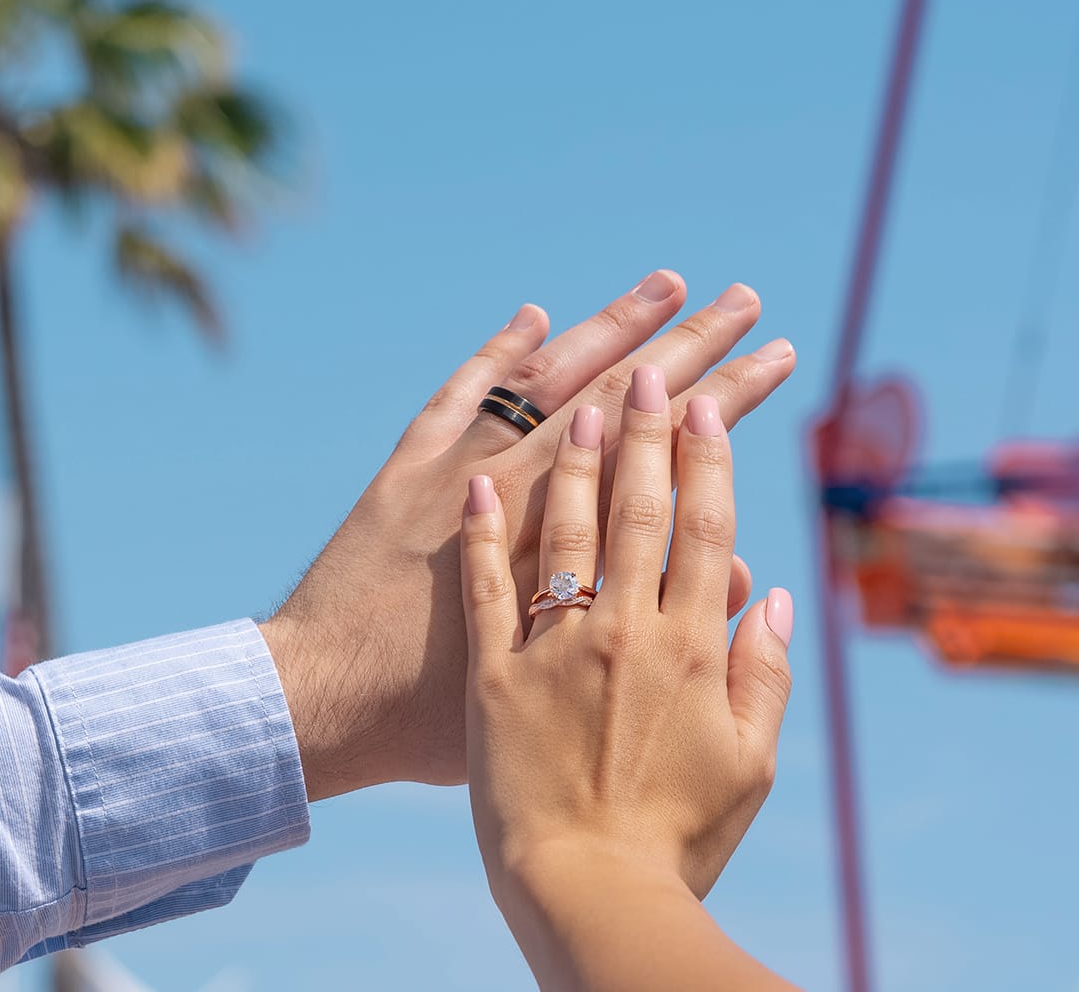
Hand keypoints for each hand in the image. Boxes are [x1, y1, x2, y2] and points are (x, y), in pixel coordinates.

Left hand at [261, 274, 794, 798]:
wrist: (330, 711)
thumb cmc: (476, 737)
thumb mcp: (589, 712)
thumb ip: (698, 659)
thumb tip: (752, 581)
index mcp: (589, 568)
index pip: (684, 476)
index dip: (730, 412)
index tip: (766, 362)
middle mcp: (539, 512)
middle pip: (631, 417)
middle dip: (696, 353)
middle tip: (743, 301)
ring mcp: (470, 482)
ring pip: (555, 389)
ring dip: (614, 329)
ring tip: (668, 284)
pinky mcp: (410, 472)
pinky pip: (459, 399)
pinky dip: (494, 353)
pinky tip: (533, 315)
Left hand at [460, 367, 792, 908]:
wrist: (588, 893)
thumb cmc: (678, 836)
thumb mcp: (751, 764)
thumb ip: (768, 673)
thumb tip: (781, 593)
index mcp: (691, 646)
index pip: (704, 526)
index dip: (709, 458)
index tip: (708, 402)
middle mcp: (624, 629)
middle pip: (640, 508)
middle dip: (648, 432)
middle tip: (651, 371)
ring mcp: (554, 646)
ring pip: (565, 529)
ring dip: (578, 458)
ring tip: (585, 399)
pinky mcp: (494, 673)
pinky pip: (486, 587)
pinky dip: (483, 532)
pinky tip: (483, 481)